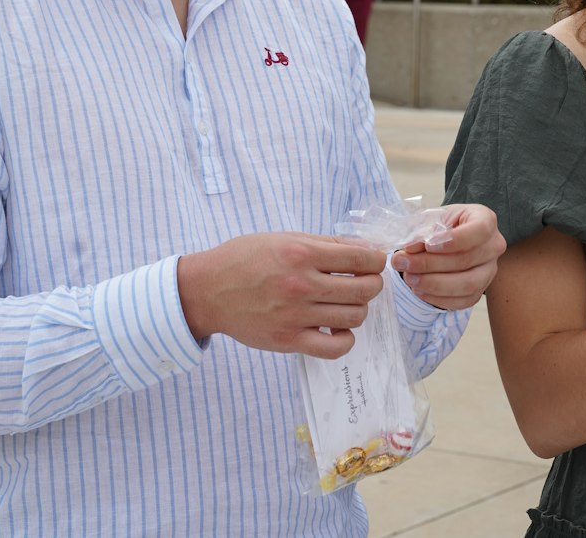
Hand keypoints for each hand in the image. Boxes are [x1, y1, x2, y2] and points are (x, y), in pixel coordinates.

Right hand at [177, 232, 387, 358]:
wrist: (208, 290)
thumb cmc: (245, 259)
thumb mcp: (284, 238)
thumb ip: (324, 243)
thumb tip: (363, 249)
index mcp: (302, 253)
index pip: (361, 257)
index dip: (376, 259)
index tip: (374, 262)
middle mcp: (302, 284)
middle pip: (364, 289)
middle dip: (372, 283)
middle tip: (365, 281)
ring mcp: (296, 315)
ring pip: (354, 317)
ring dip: (358, 309)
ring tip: (345, 303)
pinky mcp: (289, 340)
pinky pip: (335, 347)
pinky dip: (345, 339)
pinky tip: (337, 328)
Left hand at [390, 204, 506, 309]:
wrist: (449, 239)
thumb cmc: (443, 225)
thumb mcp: (432, 219)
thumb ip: (422, 231)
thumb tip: (409, 249)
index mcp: (486, 220)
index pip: (479, 231)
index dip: (454, 240)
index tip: (428, 245)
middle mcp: (493, 246)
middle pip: (467, 260)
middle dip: (431, 264)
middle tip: (404, 263)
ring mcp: (489, 271)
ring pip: (468, 284)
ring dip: (434, 284)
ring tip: (409, 278)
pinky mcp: (480, 291)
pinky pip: (463, 301)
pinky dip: (438, 298)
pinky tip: (419, 290)